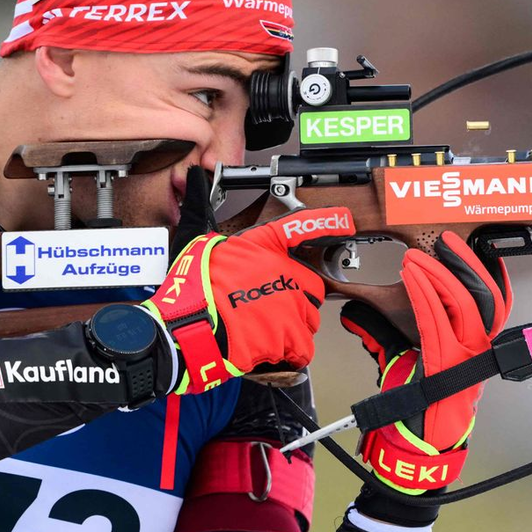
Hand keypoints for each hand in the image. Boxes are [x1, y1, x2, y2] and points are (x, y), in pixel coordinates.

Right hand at [143, 168, 354, 393]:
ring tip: (262, 328)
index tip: (344, 219)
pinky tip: (268, 347)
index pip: (300, 227)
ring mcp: (291, 306)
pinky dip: (290, 351)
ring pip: (308, 318)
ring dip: (293, 326)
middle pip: (311, 286)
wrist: (187, 330)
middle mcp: (284, 273)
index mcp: (263, 247)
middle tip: (270, 306)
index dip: (324, 222)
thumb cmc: (190, 291)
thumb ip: (202, 213)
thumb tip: (195, 180)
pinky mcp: (289, 336)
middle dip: (298, 297)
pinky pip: (302, 347)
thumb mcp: (195, 241)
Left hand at [341, 231, 511, 492]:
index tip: (477, 250)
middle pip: (486, 298)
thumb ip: (382, 335)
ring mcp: (464, 359)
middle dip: (468, 264)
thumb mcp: (398, 363)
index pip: (494, 305)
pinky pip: (438, 322)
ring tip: (419, 257)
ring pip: (466, 305)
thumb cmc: (413, 412)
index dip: (490, 275)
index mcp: (472, 349)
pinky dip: (424, 295)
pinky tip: (411, 278)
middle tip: (450, 242)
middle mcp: (475, 352)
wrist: (414, 447)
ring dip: (440, 274)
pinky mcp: (445, 364)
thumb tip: (356, 313)